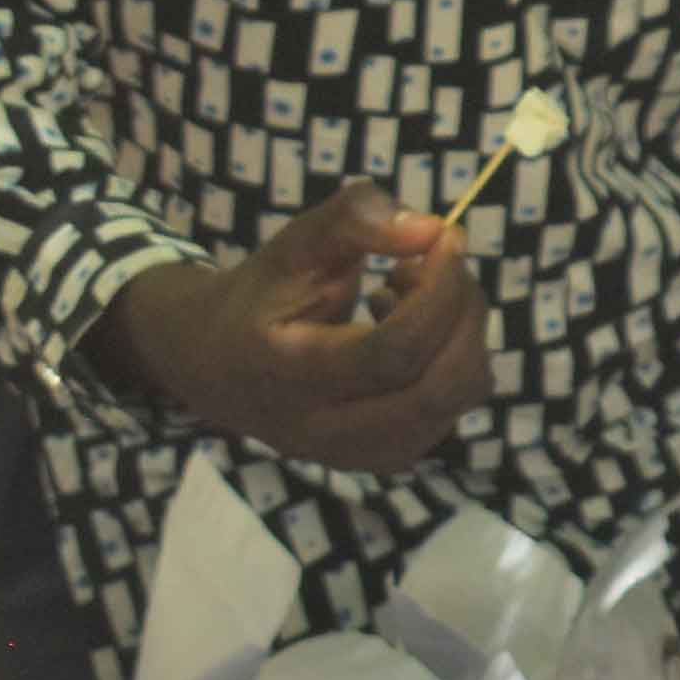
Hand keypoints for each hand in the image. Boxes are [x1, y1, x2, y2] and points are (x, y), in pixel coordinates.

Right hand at [96, 184, 490, 471]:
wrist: (218, 367)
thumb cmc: (261, 298)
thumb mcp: (290, 246)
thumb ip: (352, 222)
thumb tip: (431, 229)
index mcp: (285, 376)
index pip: (391, 354)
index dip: (438, 293)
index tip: (448, 239)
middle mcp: (321, 432)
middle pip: (435, 388)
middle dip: (461, 311)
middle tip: (439, 259)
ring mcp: (357, 455)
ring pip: (455, 399)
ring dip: (460, 330)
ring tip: (408, 290)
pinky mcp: (384, 457)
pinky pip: (452, 406)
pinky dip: (454, 356)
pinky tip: (410, 326)